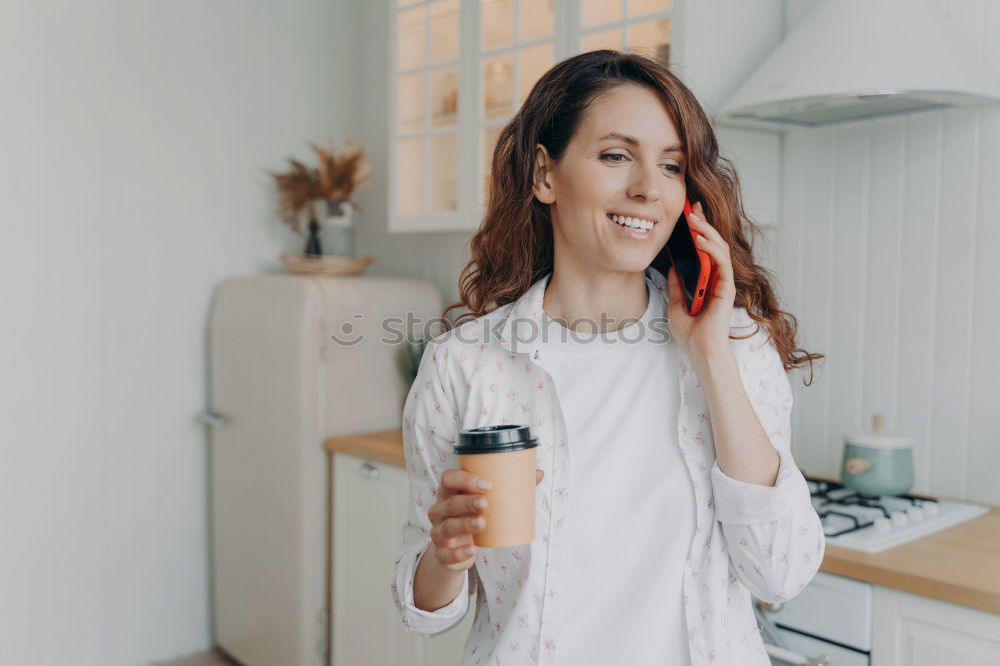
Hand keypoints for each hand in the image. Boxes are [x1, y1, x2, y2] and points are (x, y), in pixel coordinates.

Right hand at [427, 467, 543, 570]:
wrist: (456, 551)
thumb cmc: (472, 517)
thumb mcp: (486, 503)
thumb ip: (510, 488)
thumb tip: (538, 473)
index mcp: (450, 493)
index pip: (448, 479)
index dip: (463, 479)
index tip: (487, 484)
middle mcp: (440, 511)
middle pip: (448, 503)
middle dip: (466, 502)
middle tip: (486, 503)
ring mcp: (439, 533)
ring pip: (446, 527)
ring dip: (463, 525)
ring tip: (482, 523)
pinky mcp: (441, 554)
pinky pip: (445, 554)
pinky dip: (457, 553)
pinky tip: (471, 551)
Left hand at [665, 200, 736, 362]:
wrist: (700, 351)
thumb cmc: (691, 333)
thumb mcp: (676, 304)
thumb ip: (677, 284)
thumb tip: (672, 266)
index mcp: (706, 280)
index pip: (703, 250)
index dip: (697, 231)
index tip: (687, 214)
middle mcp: (717, 278)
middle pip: (712, 244)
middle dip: (702, 223)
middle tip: (691, 206)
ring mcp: (723, 282)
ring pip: (718, 248)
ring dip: (706, 231)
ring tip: (693, 218)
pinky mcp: (727, 288)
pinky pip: (721, 262)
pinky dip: (711, 248)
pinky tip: (700, 238)